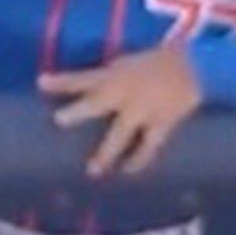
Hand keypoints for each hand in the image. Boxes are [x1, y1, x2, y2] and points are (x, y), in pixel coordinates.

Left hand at [40, 46, 203, 176]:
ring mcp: (143, 110)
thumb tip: (83, 92)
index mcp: (112, 75)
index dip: (60, 81)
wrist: (195, 66)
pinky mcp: (163, 123)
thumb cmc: (155, 62)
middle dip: (77, 112)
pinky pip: (149, 146)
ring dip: (106, 153)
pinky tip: (128, 172)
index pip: (81, 78)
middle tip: (59, 121)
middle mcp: (124, 92)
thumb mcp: (124, 64)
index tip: (40, 83)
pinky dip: (139, 160)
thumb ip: (105, 79)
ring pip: (121, 134)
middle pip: (96, 103)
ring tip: (92, 171)